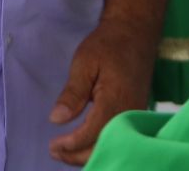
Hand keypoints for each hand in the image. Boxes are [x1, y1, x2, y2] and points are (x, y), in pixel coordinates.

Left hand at [48, 19, 154, 165]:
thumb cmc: (108, 45)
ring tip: (65, 152)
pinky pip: (119, 138)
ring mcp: (135, 116)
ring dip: (88, 154)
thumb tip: (57, 120)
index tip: (53, 145)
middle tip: (54, 151)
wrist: (135, 32)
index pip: (91, 134)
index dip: (71, 144)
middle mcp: (129, 114)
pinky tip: (84, 144)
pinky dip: (101, 146)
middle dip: (77, 156)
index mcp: (115, 101)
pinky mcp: (136, 114)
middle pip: (103, 147)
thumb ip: (72, 93)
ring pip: (112, 146)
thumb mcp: (84, 63)